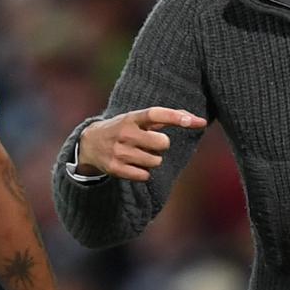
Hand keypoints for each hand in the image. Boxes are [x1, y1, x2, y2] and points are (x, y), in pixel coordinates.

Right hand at [77, 107, 206, 180]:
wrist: (89, 144)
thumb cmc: (124, 129)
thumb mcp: (139, 119)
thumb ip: (168, 118)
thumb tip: (200, 121)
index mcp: (132, 118)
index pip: (156, 114)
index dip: (176, 117)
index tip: (195, 121)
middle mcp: (125, 133)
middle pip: (162, 143)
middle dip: (161, 145)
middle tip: (149, 143)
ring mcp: (119, 152)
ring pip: (155, 162)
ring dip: (152, 160)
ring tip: (138, 153)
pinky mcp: (115, 169)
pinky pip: (145, 175)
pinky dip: (143, 172)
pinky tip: (132, 164)